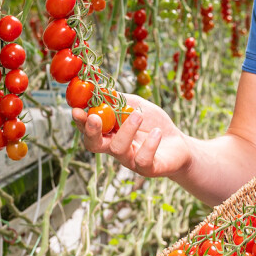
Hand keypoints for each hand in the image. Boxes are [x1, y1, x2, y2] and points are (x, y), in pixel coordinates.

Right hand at [73, 93, 191, 178]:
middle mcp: (114, 147)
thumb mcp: (135, 105)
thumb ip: (117, 99)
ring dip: (127, 129)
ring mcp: (129, 160)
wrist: (179, 143)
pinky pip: (142, 160)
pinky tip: (157, 132)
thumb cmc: (153, 123)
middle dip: (91, 131)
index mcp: (109, 132)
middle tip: (94, 117)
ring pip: (118, 149)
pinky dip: (149, 144)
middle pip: (94, 144)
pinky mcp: (147, 169)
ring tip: (138, 115)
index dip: (81, 121)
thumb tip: (99, 87)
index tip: (76, 109)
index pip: (89, 128)